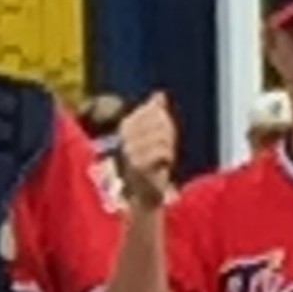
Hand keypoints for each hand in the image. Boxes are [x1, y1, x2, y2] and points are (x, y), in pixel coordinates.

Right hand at [114, 94, 179, 210]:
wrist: (144, 196)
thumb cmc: (150, 165)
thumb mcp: (154, 136)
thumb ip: (155, 114)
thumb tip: (159, 94)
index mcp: (126, 128)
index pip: (152, 110)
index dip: (163, 120)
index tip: (164, 134)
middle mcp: (125, 138)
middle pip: (158, 121)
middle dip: (167, 134)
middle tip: (165, 149)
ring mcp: (130, 152)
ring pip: (161, 137)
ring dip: (168, 149)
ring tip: (162, 160)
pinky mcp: (138, 166)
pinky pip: (161, 152)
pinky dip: (167, 158)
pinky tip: (163, 166)